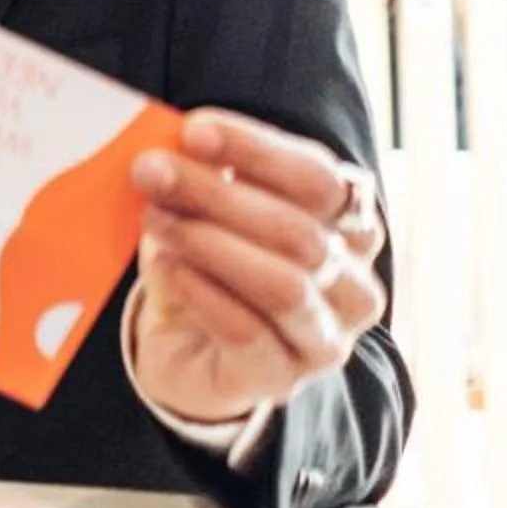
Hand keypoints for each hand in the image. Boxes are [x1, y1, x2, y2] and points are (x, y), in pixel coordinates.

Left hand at [128, 109, 388, 424]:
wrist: (186, 348)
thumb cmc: (208, 263)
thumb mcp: (207, 209)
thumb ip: (205, 174)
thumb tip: (173, 144)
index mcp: (350, 227)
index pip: (321, 180)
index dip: (259, 151)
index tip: (194, 130)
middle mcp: (353, 284)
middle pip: (299, 231)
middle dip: (217, 194)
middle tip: (152, 171)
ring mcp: (325, 338)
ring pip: (284, 285)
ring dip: (211, 243)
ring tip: (156, 219)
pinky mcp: (282, 377)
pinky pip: (248, 332)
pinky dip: (204, 293)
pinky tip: (169, 266)